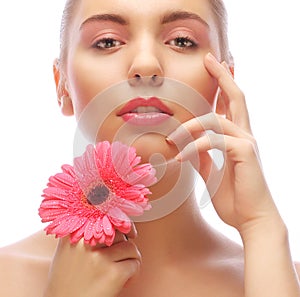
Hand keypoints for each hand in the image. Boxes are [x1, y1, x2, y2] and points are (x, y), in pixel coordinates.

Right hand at [44, 225, 140, 296]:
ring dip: (131, 257)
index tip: (127, 228)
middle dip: (124, 243)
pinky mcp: (113, 273)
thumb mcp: (68, 249)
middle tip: (122, 253)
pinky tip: (124, 279)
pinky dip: (134, 271)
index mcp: (74, 233)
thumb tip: (110, 217)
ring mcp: (100, 258)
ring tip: (123, 267)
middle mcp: (86, 242)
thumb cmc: (66, 279)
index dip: (119, 219)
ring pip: (130, 247)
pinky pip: (134, 263)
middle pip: (119, 231)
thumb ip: (84, 231)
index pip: (104, 213)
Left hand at [167, 52, 281, 235]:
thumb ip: (201, 157)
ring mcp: (247, 142)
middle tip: (210, 58)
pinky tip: (180, 157)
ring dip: (190, 127)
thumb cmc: (233, 198)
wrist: (251, 219)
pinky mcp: (245, 153)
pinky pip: (214, 140)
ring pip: (216, 119)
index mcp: (237, 138)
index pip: (230, 106)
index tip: (213, 68)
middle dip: (222, 76)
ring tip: (171, 139)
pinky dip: (194, 146)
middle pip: (236, 97)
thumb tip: (186, 147)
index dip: (223, 85)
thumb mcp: (211, 173)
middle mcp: (245, 135)